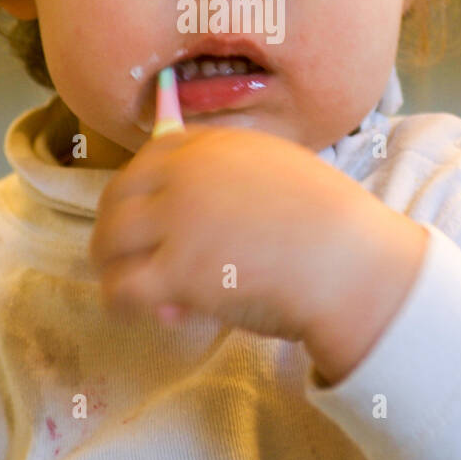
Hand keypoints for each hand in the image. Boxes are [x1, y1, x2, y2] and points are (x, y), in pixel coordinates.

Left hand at [89, 124, 428, 380]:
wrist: (350, 262)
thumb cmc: (330, 227)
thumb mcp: (278, 172)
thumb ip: (233, 180)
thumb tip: (197, 214)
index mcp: (214, 145)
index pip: (149, 156)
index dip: (141, 191)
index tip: (149, 217)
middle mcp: (186, 173)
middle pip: (117, 196)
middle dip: (118, 231)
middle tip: (133, 261)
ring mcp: (177, 220)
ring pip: (110, 241)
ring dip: (118, 269)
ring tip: (145, 292)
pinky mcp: (176, 270)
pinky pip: (122, 288)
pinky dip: (129, 305)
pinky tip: (160, 313)